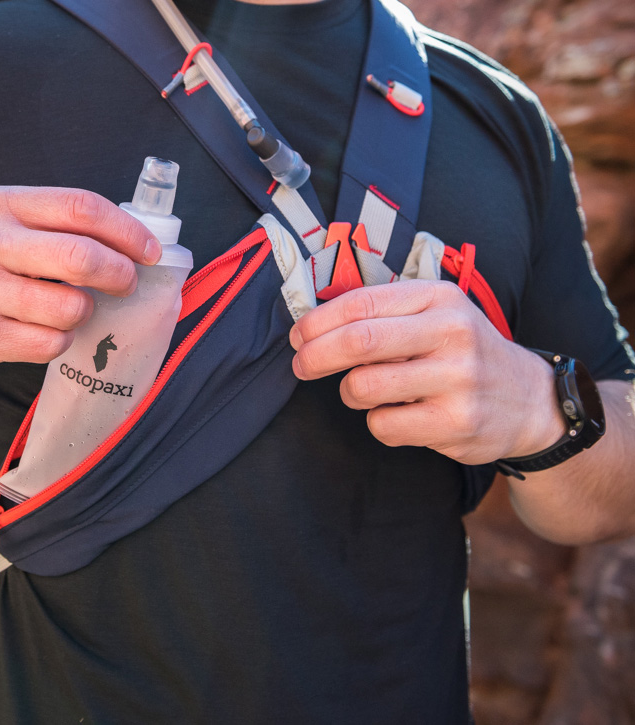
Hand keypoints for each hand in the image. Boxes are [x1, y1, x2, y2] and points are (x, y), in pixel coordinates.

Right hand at [0, 186, 160, 366]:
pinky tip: (42, 331)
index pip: (81, 209)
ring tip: (70, 309)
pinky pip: (48, 344)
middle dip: (120, 275)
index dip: (127, 231)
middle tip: (126, 284)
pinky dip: (58, 341)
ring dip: (84, 313)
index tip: (149, 251)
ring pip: (70, 309)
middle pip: (83, 259)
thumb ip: (41, 220)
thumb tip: (121, 241)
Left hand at [289, 280, 566, 464]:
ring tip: (364, 391)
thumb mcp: (435, 314)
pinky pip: (384, 425)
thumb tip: (310, 324)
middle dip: (315, 355)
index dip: (317, 322)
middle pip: (358, 341)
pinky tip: (401, 415)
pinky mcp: (457, 423)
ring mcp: (458, 379)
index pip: (360, 303)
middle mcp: (453, 332)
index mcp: (439, 298)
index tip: (298, 337)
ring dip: (350, 392)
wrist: (529, 399)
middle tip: (301, 365)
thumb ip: (383, 313)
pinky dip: (378, 422)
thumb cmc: (461, 352)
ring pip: (364, 387)